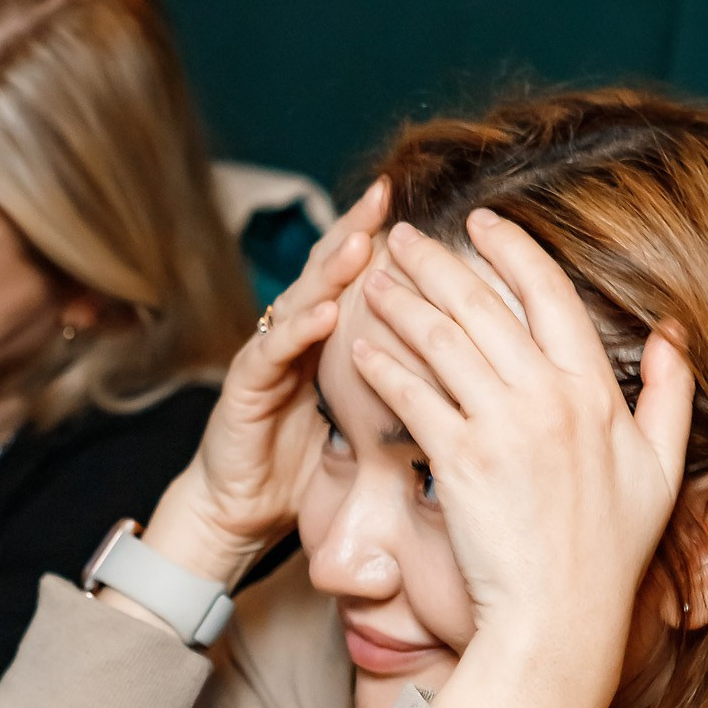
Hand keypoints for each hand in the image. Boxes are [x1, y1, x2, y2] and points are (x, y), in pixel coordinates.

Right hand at [141, 183, 386, 584]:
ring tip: (362, 242)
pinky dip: (298, 330)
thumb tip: (467, 374)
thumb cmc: (303, 467)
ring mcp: (266, 358)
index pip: (358, 280)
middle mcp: (295, 338)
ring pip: (300, 300)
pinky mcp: (243, 388)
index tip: (426, 211)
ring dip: (331, 270)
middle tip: (384, 196)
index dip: (385, 242)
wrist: (240, 511)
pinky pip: (272, 352)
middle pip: (326, 272)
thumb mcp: (363, 422)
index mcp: (327, 342)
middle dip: (355, 230)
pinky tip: (323, 313)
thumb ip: (396, 388)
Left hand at [353, 210, 694, 707]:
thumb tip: (674, 332)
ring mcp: (502, 427)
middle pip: (483, 305)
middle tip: (401, 236)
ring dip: (402, 301)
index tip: (481, 222)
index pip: (550, 294)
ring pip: (441, 341)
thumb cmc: (608, 551)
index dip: (512, 249)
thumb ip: (669, 393)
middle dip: (436, 262)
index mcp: (595, 391)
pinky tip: (361, 345)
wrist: (560, 616)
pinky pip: (413, 397)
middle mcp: (548, 397)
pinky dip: (385, 366)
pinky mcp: (459, 461)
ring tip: (375, 278)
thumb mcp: (661, 468)